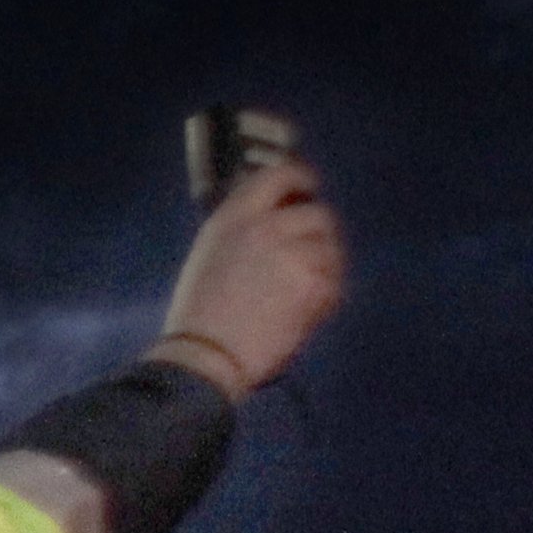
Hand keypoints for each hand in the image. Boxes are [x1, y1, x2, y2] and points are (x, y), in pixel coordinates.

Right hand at [153, 157, 344, 394]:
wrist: (202, 357)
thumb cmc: (198, 319)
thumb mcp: (209, 256)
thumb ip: (242, 231)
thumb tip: (277, 217)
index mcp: (233, 217)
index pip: (280, 175)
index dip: (301, 179)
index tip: (309, 188)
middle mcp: (264, 226)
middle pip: (317, 213)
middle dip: (319, 237)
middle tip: (311, 258)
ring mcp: (291, 251)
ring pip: (331, 249)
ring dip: (323, 270)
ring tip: (299, 296)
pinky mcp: (311, 281)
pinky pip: (334, 282)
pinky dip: (324, 298)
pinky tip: (300, 315)